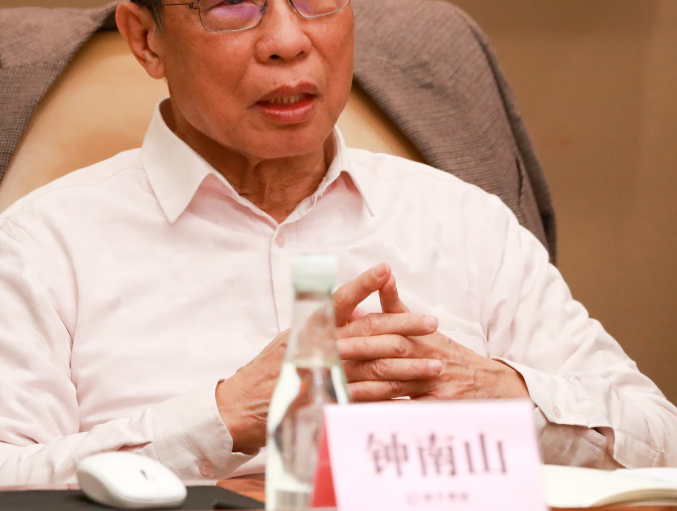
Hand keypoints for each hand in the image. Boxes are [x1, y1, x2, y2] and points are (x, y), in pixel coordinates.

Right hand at [215, 264, 437, 452]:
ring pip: (374, 365)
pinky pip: (366, 395)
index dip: (364, 284)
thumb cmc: (269, 370)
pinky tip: (410, 391)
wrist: (242, 406)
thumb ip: (322, 326)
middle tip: (431, 323)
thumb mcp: (291, 339)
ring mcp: (324, 375)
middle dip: (404, 326)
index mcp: (309, 326)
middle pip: (368, 332)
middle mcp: (317, 346)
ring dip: (408, 365)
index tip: (386, 270)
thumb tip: (353, 312)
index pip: (340, 299)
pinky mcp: (328, 401)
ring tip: (435, 364)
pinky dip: (390, 392)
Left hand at [337, 272, 529, 402]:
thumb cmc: (450, 356)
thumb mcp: (424, 328)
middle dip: (357, 357)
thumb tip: (380, 277)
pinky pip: (405, 413)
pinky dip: (384, 415)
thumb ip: (396, 306)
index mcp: (419, 337)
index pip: (387, 331)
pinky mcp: (437, 409)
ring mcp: (433, 385)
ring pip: (393, 386)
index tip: (333, 335)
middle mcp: (427, 358)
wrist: (491, 386)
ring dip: (363, 388)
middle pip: (388, 356)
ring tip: (336, 389)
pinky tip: (363, 417)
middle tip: (328, 359)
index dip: (359, 333)